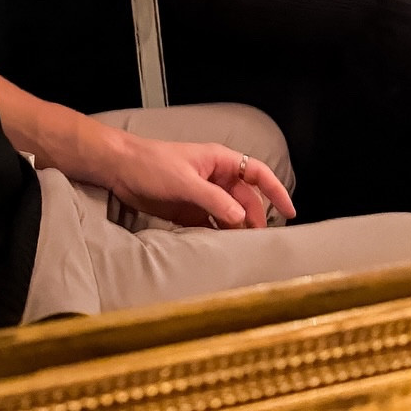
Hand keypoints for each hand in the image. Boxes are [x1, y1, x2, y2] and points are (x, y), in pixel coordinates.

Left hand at [104, 134, 295, 230]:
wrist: (120, 170)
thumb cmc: (151, 164)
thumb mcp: (185, 181)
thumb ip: (213, 200)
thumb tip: (241, 218)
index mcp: (220, 162)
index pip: (258, 173)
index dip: (276, 191)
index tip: (290, 211)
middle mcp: (215, 178)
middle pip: (246, 198)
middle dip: (255, 217)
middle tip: (259, 241)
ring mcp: (203, 194)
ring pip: (230, 213)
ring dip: (237, 229)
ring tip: (244, 248)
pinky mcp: (189, 210)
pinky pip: (211, 224)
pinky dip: (218, 235)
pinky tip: (221, 248)